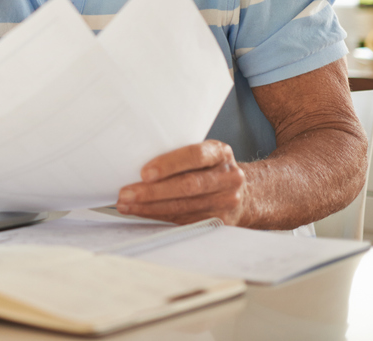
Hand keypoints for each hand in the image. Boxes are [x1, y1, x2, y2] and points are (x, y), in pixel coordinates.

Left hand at [116, 141, 247, 225]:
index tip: (144, 173)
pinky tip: (141, 212)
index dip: (169, 164)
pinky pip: (184, 220)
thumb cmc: (212, 167)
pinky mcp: (220, 222)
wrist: (246, 192)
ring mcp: (226, 202)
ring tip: (126, 205)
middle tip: (126, 193)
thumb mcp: (205, 151)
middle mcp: (228, 177)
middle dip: (152, 192)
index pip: (195, 156)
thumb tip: (135, 156)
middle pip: (188, 186)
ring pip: (183, 207)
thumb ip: (180, 152)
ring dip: (150, 208)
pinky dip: (159, 216)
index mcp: (220, 153)